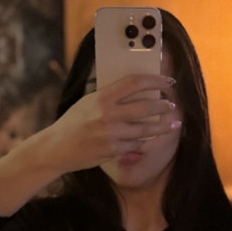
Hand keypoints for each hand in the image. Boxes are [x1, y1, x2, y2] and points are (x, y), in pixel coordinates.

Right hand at [47, 74, 180, 173]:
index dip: (155, 80)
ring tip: (173, 123)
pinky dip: (142, 140)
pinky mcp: (113, 150)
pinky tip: (146, 137)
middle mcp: (108, 115)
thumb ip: (110, 96)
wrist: (57, 148)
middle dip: (164, 106)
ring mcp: (112, 134)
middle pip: (146, 107)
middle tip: (172, 105)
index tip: (167, 81)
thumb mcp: (88, 101)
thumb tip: (136, 88)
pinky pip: (135, 143)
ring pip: (146, 129)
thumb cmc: (73, 122)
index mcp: (102, 97)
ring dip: (162, 126)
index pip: (135, 83)